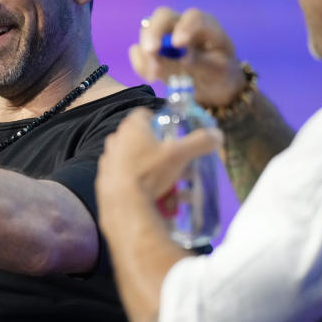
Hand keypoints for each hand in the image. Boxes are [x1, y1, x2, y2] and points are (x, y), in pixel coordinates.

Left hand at [97, 108, 222, 205]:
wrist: (124, 206)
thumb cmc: (150, 172)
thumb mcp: (180, 155)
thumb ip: (200, 142)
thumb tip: (217, 135)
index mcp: (131, 127)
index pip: (145, 114)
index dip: (160, 122)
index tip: (173, 135)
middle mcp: (116, 139)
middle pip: (142, 140)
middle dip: (160, 151)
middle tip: (175, 164)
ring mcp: (107, 161)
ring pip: (134, 161)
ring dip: (152, 170)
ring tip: (169, 186)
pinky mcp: (104, 181)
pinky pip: (126, 179)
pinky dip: (139, 185)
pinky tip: (153, 198)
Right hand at [129, 7, 245, 106]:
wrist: (212, 88)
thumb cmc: (220, 75)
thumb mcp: (219, 72)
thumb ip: (202, 63)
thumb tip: (183, 56)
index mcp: (205, 26)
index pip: (193, 17)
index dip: (184, 26)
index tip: (178, 44)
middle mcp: (182, 25)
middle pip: (162, 16)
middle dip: (154, 32)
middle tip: (151, 51)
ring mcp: (164, 36)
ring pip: (147, 32)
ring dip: (146, 53)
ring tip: (154, 76)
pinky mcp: (152, 52)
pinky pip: (138, 52)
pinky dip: (141, 63)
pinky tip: (152, 77)